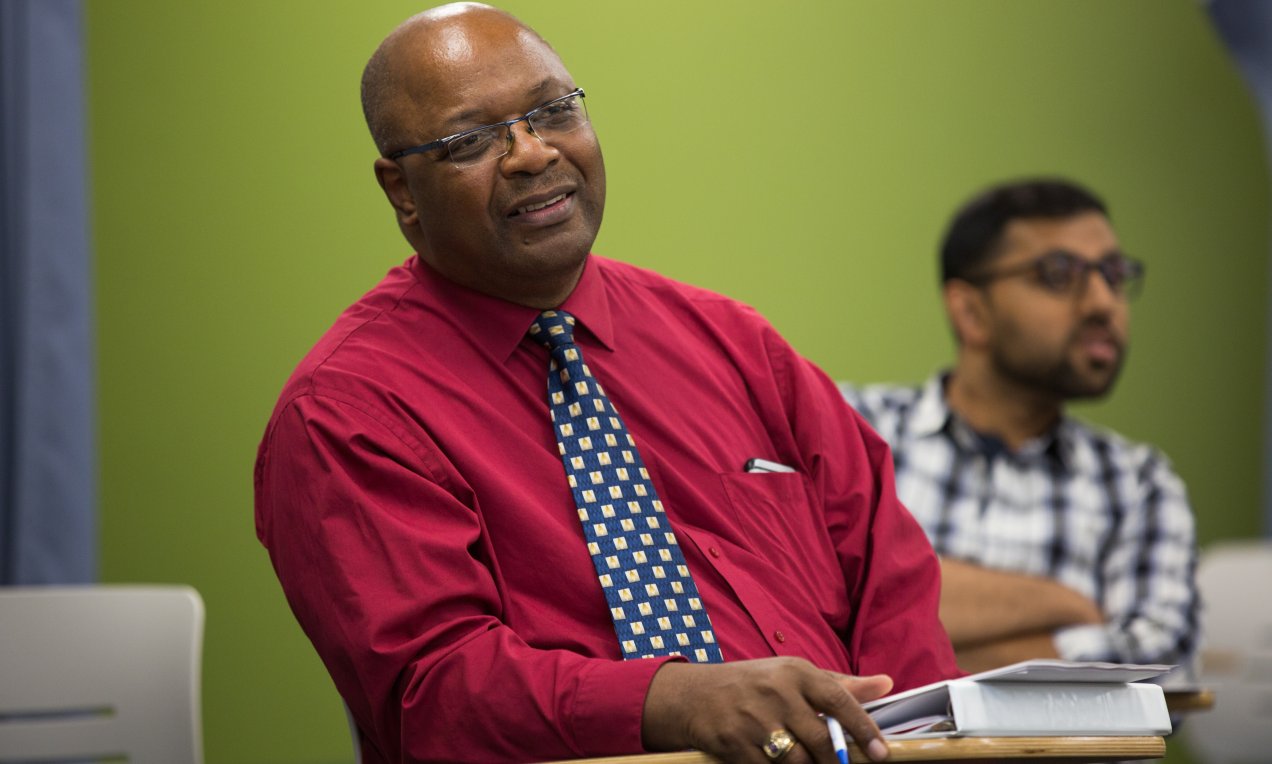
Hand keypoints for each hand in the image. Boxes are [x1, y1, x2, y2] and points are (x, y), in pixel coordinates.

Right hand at [642, 657, 893, 762]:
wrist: (694, 695)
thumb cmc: (754, 684)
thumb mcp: (793, 675)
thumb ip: (839, 685)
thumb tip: (886, 684)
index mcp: (795, 672)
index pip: (838, 700)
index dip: (863, 728)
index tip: (881, 753)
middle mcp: (776, 692)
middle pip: (820, 739)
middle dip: (836, 762)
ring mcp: (753, 719)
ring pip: (797, 761)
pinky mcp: (734, 743)